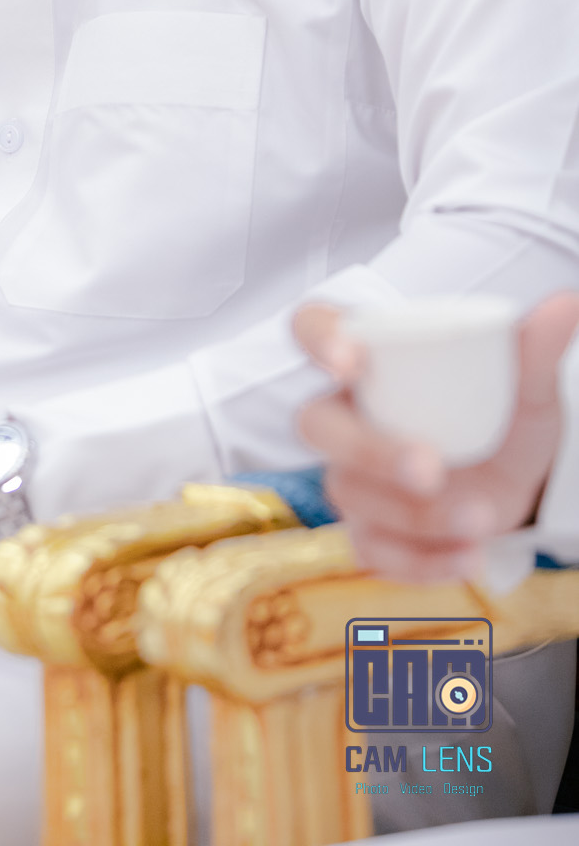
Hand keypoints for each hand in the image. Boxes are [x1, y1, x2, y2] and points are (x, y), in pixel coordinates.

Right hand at [295, 293, 578, 579]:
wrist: (520, 481)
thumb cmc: (500, 412)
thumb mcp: (523, 382)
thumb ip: (532, 349)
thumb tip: (564, 306)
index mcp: (368, 356)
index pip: (314, 327)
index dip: (320, 341)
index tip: (351, 362)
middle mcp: (345, 412)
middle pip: (317, 424)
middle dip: (368, 451)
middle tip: (430, 469)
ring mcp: (351, 473)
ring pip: (348, 492)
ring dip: (413, 514)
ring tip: (481, 517)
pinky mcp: (368, 527)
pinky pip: (371, 549)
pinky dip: (420, 561)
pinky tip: (466, 555)